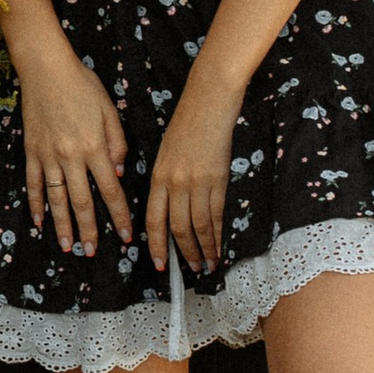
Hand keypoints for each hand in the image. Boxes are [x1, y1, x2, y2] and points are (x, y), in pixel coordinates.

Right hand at [16, 41, 131, 254]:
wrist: (45, 68)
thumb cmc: (82, 85)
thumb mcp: (109, 110)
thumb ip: (117, 143)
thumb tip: (118, 174)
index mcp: (94, 147)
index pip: (111, 190)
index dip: (119, 216)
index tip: (125, 237)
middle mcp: (71, 156)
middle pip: (82, 201)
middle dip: (89, 230)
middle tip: (92, 252)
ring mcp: (48, 155)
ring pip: (56, 198)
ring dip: (63, 225)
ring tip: (68, 246)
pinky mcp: (32, 151)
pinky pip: (34, 183)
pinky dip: (35, 204)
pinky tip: (38, 222)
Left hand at [147, 73, 241, 277]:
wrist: (208, 102)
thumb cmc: (186, 123)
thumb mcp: (165, 151)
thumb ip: (164, 178)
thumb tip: (166, 204)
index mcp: (158, 176)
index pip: (154, 219)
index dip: (157, 244)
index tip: (160, 263)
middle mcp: (175, 183)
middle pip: (177, 227)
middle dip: (183, 253)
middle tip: (189, 270)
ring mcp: (197, 182)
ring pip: (198, 225)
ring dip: (203, 248)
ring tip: (207, 265)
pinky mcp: (218, 179)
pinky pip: (216, 214)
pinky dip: (217, 233)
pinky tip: (219, 245)